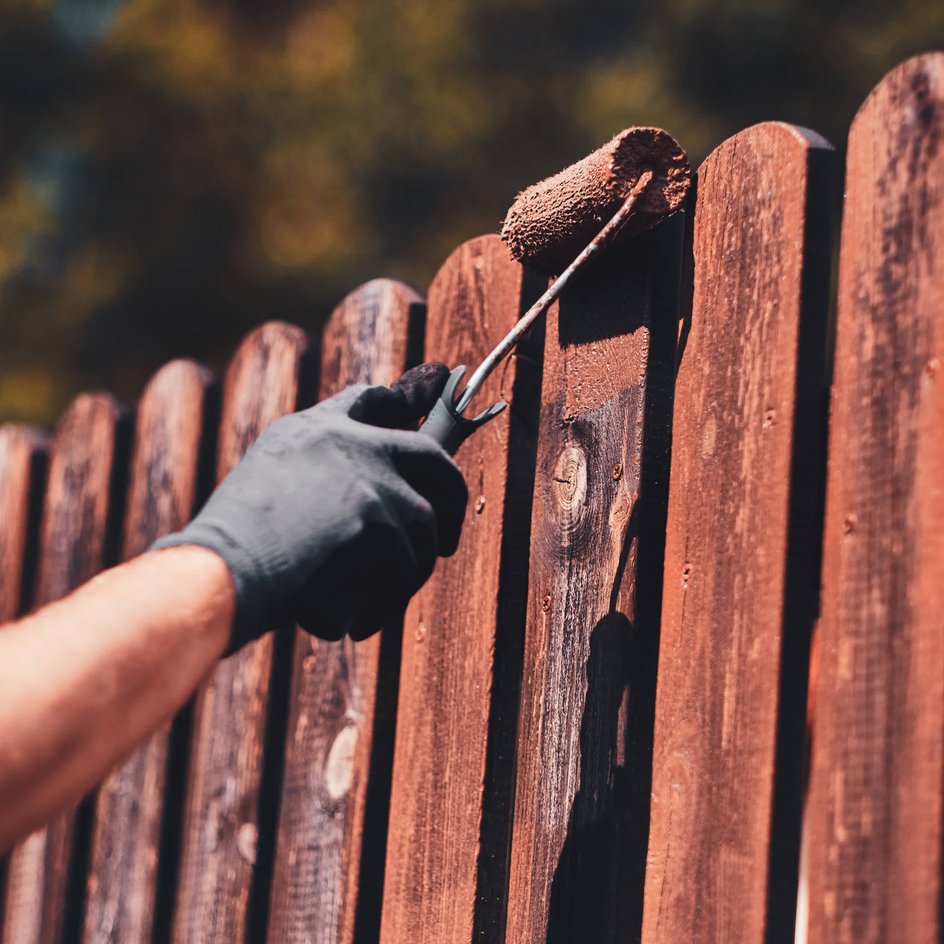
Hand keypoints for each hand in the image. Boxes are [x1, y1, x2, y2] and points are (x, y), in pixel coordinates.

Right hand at [152, 363, 467, 650]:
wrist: (216, 574)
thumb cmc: (227, 553)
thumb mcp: (266, 491)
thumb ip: (316, 480)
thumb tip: (369, 507)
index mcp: (312, 430)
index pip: (369, 400)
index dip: (404, 403)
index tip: (431, 400)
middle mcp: (345, 440)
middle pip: (430, 454)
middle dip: (451, 497)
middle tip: (446, 541)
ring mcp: (365, 474)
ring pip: (424, 523)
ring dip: (410, 571)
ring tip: (379, 604)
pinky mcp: (375, 517)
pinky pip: (405, 567)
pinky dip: (386, 603)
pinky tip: (358, 622)